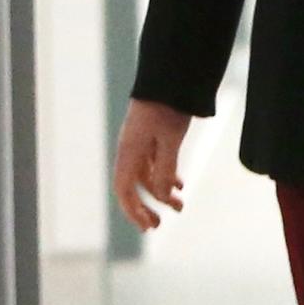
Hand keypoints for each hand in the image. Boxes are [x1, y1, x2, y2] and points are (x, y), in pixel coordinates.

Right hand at [115, 98, 194, 227]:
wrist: (171, 78)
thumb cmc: (169, 107)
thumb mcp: (170, 140)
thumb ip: (165, 169)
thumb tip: (160, 197)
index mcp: (129, 152)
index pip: (124, 190)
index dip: (132, 211)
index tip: (146, 226)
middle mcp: (131, 150)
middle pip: (133, 187)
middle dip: (144, 207)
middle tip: (157, 225)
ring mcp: (141, 144)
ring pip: (147, 176)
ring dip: (160, 193)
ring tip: (179, 206)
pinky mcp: (152, 138)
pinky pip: (155, 164)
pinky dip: (166, 177)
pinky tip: (179, 186)